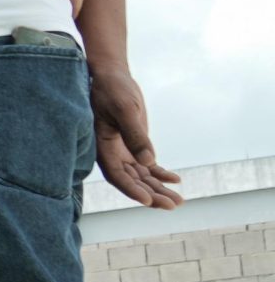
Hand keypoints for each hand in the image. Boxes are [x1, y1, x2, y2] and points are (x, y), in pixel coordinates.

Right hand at [87, 64, 182, 209]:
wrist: (111, 77)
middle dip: (151, 195)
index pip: (117, 175)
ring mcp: (123, 151)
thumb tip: (148, 162)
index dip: (131, 190)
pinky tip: (176, 180)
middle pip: (132, 181)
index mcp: (102, 147)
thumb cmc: (112, 90)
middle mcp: (111, 154)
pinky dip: (160, 173)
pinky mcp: (133, 145)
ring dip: (158, 189)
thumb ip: (135, 136)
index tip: (148, 200)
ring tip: (179, 200)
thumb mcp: (125, 110)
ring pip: (141, 177)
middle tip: (173, 205)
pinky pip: (147, 166)